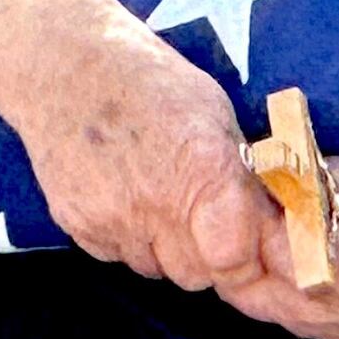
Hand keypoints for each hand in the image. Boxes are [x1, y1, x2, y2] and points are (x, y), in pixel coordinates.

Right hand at [4, 26, 273, 291]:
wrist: (62, 63)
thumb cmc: (148, 79)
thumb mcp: (215, 115)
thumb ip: (243, 181)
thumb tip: (275, 234)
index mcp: (202, 167)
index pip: (234, 260)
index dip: (250, 265)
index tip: (257, 254)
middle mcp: (155, 201)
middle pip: (199, 275)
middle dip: (214, 257)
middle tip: (209, 217)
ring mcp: (110, 219)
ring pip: (159, 269)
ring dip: (171, 248)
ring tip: (161, 193)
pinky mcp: (77, 227)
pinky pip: (121, 256)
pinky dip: (133, 238)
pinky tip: (127, 193)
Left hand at [215, 153, 338, 338]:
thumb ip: (293, 177)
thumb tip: (261, 164)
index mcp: (288, 267)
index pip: (229, 243)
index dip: (228, 212)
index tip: (237, 184)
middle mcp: (301, 311)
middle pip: (242, 286)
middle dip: (239, 252)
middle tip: (250, 212)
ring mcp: (330, 331)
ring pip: (274, 306)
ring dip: (269, 275)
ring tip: (285, 235)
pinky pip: (309, 319)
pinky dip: (300, 293)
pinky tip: (321, 265)